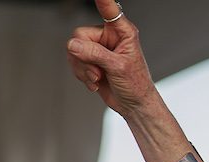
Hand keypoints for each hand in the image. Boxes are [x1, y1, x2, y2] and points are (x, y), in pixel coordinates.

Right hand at [65, 0, 156, 115]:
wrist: (134, 105)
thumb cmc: (136, 85)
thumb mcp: (118, 67)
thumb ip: (95, 54)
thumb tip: (73, 44)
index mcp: (122, 32)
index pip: (109, 10)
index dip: (102, 1)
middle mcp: (109, 37)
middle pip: (80, 35)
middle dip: (85, 57)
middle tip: (98, 71)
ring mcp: (98, 49)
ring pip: (74, 49)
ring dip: (83, 68)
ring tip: (98, 77)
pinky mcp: (90, 61)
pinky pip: (73, 61)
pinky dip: (82, 74)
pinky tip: (95, 82)